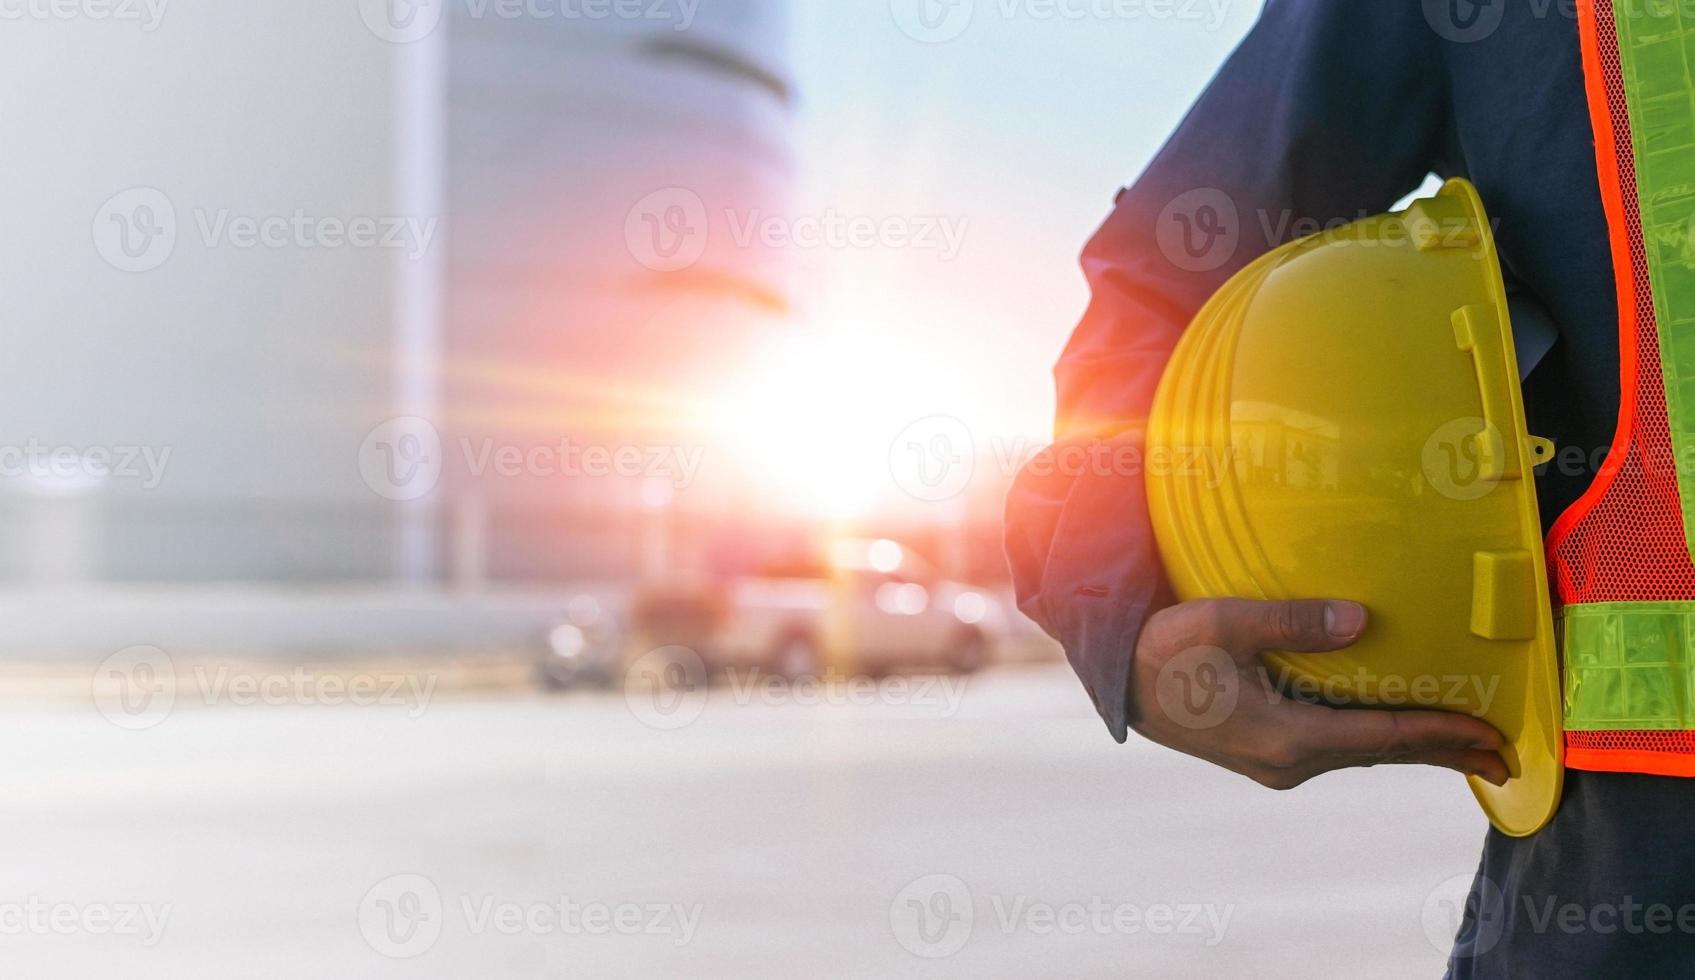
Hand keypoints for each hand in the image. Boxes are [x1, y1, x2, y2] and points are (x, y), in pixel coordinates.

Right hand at [1129, 598, 1508, 789]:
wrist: (1118, 683)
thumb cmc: (1162, 648)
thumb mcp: (1221, 622)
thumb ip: (1291, 621)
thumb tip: (1361, 620)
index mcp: (1284, 735)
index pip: (1384, 736)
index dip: (1443, 734)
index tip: (1494, 736)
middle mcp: (1287, 760)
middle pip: (1384, 755)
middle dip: (1446, 752)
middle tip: (1506, 756)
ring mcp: (1275, 761)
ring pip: (1363, 754)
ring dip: (1415, 747)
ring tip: (1464, 744)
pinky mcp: (1265, 751)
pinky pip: (1339, 747)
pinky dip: (1379, 739)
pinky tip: (1393, 730)